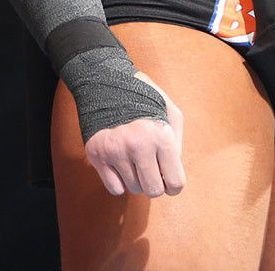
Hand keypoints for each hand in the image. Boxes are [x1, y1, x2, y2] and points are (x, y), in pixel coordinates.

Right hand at [82, 73, 184, 197]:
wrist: (105, 83)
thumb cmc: (143, 98)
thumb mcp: (170, 111)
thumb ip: (177, 143)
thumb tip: (171, 172)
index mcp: (160, 135)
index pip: (175, 182)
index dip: (175, 185)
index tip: (170, 181)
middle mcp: (138, 146)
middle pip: (153, 190)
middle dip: (157, 184)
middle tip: (153, 172)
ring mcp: (115, 152)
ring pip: (133, 188)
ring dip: (137, 179)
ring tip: (135, 161)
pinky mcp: (97, 155)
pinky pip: (114, 188)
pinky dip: (120, 181)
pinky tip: (121, 165)